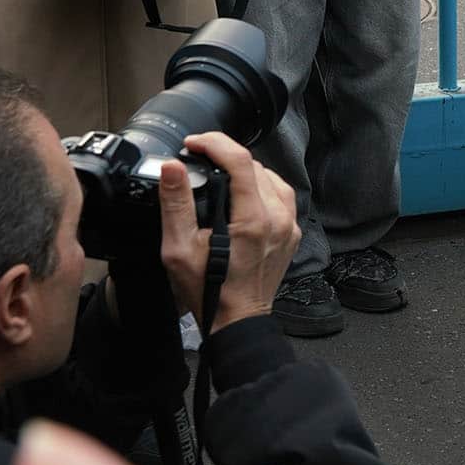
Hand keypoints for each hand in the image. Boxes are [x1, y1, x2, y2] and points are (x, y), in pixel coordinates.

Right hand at [157, 133, 298, 331]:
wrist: (236, 321)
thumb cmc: (207, 290)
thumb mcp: (179, 249)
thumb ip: (176, 204)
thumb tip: (172, 166)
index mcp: (253, 219)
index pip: (240, 160)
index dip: (214, 143)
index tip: (193, 143)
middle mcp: (278, 218)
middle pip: (255, 167)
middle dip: (226, 156)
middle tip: (200, 160)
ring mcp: (288, 226)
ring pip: (271, 178)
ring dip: (245, 171)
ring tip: (220, 174)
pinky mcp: (292, 233)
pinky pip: (281, 196)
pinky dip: (262, 187)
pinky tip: (244, 194)